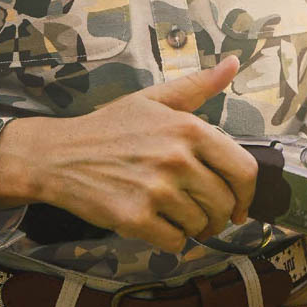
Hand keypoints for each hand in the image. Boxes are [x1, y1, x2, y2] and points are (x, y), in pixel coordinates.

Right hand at [0, 56, 258, 252]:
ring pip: (201, 225)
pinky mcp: (135, 218)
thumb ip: (198, 86)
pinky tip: (158, 225)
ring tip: (176, 215)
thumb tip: (233, 64)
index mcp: (189, 129)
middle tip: (205, 215)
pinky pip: (176, 242)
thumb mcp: (154, 99)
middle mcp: (177, 159)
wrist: (58, 155)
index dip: (248, 195)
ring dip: (193, 227)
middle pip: (224, 203)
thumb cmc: (109, 128)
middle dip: (220, 215)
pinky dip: (172, 240)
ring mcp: (156, 190)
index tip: (240, 205)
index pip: (243, 170)